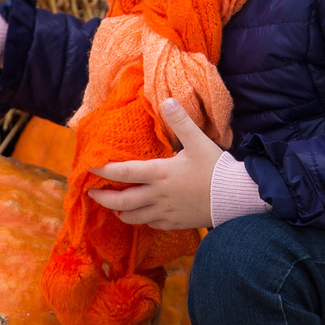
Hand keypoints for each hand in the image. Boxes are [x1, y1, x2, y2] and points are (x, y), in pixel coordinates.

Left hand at [88, 99, 220, 230]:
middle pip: (122, 201)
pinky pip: (152, 224)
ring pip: (134, 217)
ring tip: (114, 207)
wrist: (235, 197)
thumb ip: (181, 121)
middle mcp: (158, 196)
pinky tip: (142, 215)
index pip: (124, 172)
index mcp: (160, 174)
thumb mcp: (199, 141)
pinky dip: (142, 220)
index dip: (104, 170)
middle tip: (91, 194)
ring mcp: (166, 212)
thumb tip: (166, 100)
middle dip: (103, 198)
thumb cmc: (216, 169)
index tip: (90, 167)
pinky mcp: (176, 223)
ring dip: (120, 212)